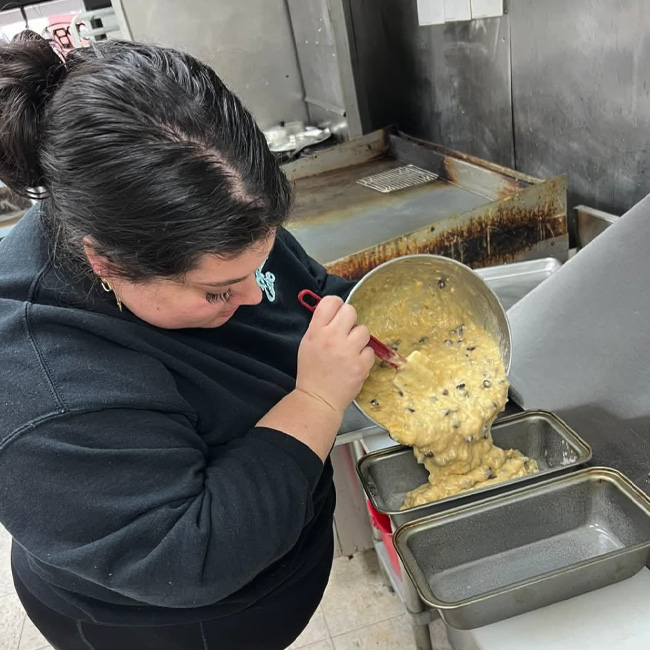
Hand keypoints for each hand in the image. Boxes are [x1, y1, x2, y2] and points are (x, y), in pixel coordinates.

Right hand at [296, 295, 374, 412]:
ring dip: (359, 339)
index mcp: (316, 332)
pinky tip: (354, 363)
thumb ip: (320, 325)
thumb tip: (336, 311)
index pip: (331, 302)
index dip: (337, 305)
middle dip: (350, 320)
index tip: (338, 313)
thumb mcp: (308, 343)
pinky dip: (364, 356)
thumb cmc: (312, 371)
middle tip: (346, 332)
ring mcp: (348, 352)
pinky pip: (370, 350)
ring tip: (350, 350)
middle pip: (351, 311)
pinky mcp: (361, 365)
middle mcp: (332, 338)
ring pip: (364, 330)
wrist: (318, 399)